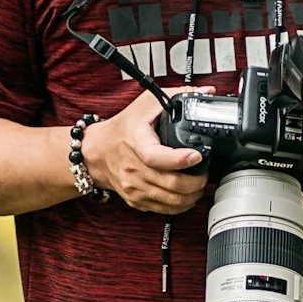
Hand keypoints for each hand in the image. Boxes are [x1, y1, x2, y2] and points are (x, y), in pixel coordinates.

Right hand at [79, 85, 209, 212]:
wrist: (97, 152)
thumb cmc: (123, 128)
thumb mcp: (146, 103)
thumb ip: (177, 95)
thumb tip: (205, 91)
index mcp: (135, 142)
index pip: (156, 156)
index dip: (179, 159)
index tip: (196, 156)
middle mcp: (133, 168)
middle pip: (170, 184)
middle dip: (196, 182)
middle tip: (205, 173)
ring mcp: (133, 187)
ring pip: (170, 201)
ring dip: (192, 195)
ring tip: (200, 185)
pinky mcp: (135, 200)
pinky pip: (163, 209)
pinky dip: (180, 205)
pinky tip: (187, 195)